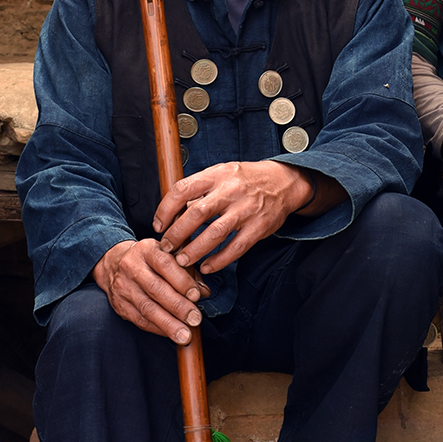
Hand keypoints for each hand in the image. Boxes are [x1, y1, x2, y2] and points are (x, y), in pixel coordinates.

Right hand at [94, 237, 205, 344]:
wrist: (114, 262)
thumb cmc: (149, 260)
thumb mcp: (167, 255)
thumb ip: (187, 271)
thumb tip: (204, 292)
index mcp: (147, 250)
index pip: (165, 265)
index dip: (182, 281)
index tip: (196, 296)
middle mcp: (132, 267)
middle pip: (156, 289)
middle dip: (178, 307)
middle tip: (195, 319)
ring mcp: (123, 287)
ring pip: (147, 308)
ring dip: (168, 324)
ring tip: (184, 335)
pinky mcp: (119, 305)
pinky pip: (139, 319)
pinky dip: (157, 329)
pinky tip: (170, 334)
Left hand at [153, 160, 321, 272]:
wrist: (284, 181)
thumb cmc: (246, 179)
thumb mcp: (222, 173)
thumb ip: (200, 189)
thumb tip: (172, 211)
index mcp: (217, 174)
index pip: (182, 189)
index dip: (165, 210)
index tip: (159, 225)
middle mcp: (231, 190)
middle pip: (196, 213)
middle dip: (176, 234)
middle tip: (166, 247)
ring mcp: (246, 209)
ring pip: (215, 233)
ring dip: (195, 250)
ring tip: (183, 261)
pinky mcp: (259, 226)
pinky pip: (236, 247)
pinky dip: (219, 260)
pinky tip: (207, 267)